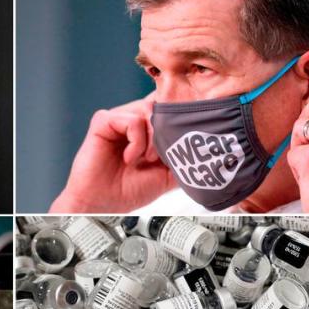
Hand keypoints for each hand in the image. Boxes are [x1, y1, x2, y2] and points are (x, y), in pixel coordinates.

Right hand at [50, 92, 176, 212]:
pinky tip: (129, 158)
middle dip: (168, 130)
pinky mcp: (103, 121)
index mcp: (146, 128)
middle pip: (161, 104)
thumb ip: (184, 157)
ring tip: (145, 159)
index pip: (167, 104)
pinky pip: (132, 120)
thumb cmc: (127, 190)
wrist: (102, 204)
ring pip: (149, 109)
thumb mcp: (167, 174)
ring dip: (153, 138)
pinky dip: (137, 141)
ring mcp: (117, 118)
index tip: (186, 132)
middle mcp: (132, 119)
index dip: (179, 112)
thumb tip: (206, 147)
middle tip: (160, 157)